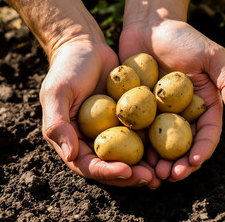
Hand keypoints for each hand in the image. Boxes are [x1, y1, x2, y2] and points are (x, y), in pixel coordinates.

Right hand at [40, 39, 160, 187]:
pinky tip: (167, 151)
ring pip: (126, 157)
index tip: (127, 171)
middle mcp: (89, 140)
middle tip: (151, 178)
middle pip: (109, 167)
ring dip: (143, 167)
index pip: (87, 165)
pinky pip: (138, 136)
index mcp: (71, 139)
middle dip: (130, 176)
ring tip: (162, 173)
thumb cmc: (68, 67)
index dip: (106, 172)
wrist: (86, 45)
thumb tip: (71, 156)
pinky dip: (151, 146)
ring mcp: (108, 131)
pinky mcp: (125, 120)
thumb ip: (57, 123)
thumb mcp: (57, 92)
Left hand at [119, 19, 224, 181]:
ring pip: (159, 146)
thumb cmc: (183, 37)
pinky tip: (130, 159)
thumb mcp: (212, 55)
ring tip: (151, 175)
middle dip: (178, 164)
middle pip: (182, 145)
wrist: (149, 25)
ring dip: (156, 163)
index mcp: (203, 105)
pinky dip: (135, 148)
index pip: (206, 133)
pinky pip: (136, 132)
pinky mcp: (136, 110)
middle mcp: (181, 114)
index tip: (193, 162)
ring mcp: (158, 114)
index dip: (202, 150)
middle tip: (169, 176)